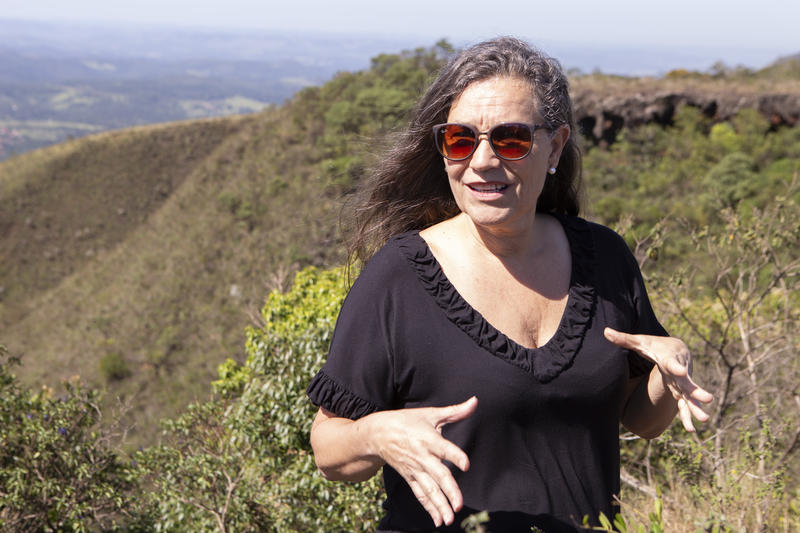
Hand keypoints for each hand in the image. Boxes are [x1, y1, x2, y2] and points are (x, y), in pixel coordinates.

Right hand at [369, 396, 476, 526]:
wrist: (378, 433)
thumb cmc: (407, 421)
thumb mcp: (430, 414)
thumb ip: (455, 411)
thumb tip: (475, 401)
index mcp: (428, 439)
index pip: (444, 449)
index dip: (455, 456)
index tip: (466, 465)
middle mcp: (422, 456)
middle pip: (437, 475)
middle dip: (449, 490)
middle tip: (459, 505)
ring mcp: (414, 469)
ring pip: (428, 489)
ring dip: (439, 505)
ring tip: (450, 519)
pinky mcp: (409, 477)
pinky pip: (420, 494)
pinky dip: (429, 507)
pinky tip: (438, 519)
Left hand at [604, 328, 712, 431]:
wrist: (675, 349)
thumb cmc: (655, 346)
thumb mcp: (640, 341)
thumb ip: (624, 339)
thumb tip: (605, 332)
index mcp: (669, 359)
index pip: (673, 363)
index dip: (677, 367)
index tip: (682, 371)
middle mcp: (679, 373)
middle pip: (688, 383)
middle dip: (696, 391)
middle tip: (708, 399)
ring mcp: (682, 384)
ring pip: (690, 397)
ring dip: (696, 408)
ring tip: (704, 419)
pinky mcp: (681, 392)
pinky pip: (685, 406)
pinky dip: (687, 416)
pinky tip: (691, 429)